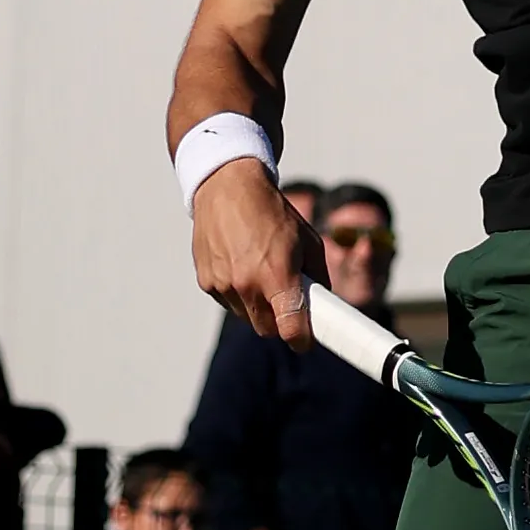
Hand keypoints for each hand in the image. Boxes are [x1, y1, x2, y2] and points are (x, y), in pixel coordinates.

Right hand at [192, 162, 322, 349]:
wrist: (228, 188)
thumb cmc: (273, 213)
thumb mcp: (308, 240)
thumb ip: (318, 276)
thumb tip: (324, 303)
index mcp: (277, 275)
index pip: (289, 328)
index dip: (301, 339)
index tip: (305, 341)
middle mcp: (246, 284)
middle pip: (267, 329)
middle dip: (280, 322)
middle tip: (287, 304)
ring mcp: (222, 285)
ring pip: (246, 317)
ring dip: (257, 306)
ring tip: (261, 273)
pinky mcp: (206, 282)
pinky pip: (227, 302)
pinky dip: (237, 294)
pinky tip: (240, 265)